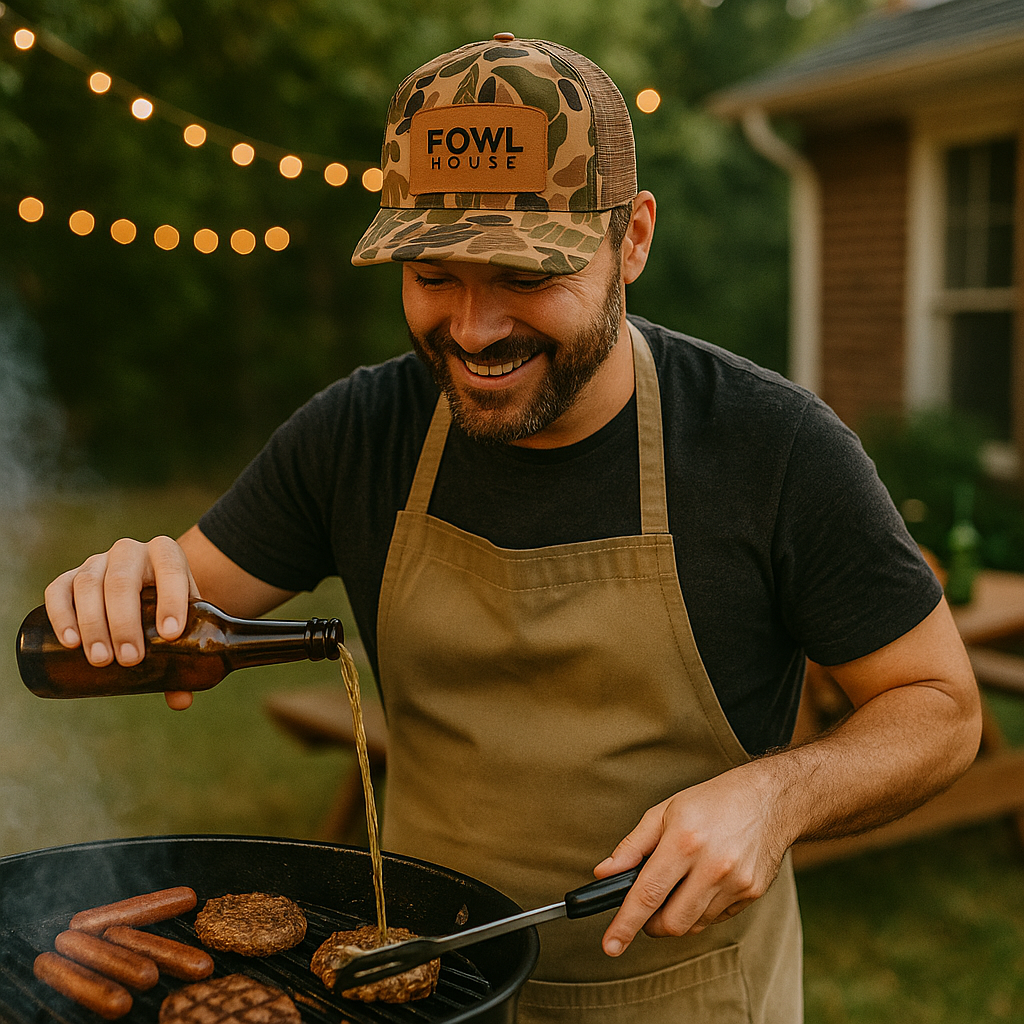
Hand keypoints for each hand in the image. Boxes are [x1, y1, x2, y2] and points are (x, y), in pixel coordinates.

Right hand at [43, 535, 199, 709]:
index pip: (171, 569)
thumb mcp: (183, 622)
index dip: (172, 599)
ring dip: (93, 624)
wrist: (142, 586)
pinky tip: (69, 642)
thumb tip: (181, 700)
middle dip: (125, 622)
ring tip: (101, 660)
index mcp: (166, 554)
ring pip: (89, 585)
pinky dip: (62, 615)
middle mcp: (130, 551)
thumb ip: (185, 658)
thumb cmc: (167, 607)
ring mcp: (97, 561)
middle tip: (130, 659)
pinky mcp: (70, 576)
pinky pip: (59, 589)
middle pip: (122, 581)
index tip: (171, 634)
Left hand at [594, 764, 792, 956]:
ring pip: (693, 924)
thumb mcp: (664, 811)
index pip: (648, 894)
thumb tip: (604, 873)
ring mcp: (735, 883)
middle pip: (671, 923)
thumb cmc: (711, 802)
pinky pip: (715, 918)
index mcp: (684, 841)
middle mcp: (712, 866)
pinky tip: (704, 883)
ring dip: (677, 915)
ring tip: (679, 884)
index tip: (610, 945)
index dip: (625, 924)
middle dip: (651, 924)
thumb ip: (632, 846)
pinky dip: (700, 909)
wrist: (769, 799)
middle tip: (647, 906)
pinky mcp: (751, 893)